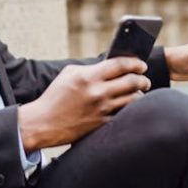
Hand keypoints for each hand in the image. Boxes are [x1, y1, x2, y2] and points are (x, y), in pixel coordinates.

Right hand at [18, 57, 150, 151]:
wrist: (43, 123)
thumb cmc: (55, 96)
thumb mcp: (68, 74)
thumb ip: (90, 68)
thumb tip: (110, 66)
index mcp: (88, 76)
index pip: (120, 65)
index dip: (135, 63)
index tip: (141, 65)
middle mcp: (97, 92)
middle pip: (132, 81)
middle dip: (142, 79)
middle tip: (144, 79)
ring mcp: (101, 109)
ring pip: (133, 99)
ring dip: (140, 94)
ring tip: (140, 92)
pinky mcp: (102, 124)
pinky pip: (124, 115)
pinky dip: (130, 109)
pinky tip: (130, 106)